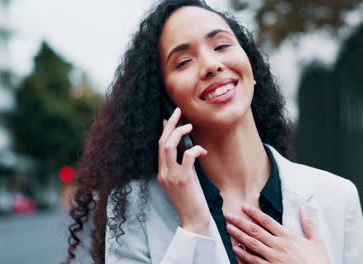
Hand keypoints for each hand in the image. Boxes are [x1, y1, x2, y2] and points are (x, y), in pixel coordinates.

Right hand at [158, 107, 210, 234]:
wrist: (193, 220)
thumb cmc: (191, 201)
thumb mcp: (183, 182)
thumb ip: (181, 167)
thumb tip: (186, 150)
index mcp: (161, 173)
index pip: (159, 147)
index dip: (164, 130)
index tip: (169, 118)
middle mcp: (163, 173)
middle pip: (161, 142)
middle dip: (169, 125)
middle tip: (178, 111)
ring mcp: (171, 176)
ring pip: (168, 147)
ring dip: (178, 133)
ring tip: (189, 126)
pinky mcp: (183, 179)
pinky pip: (186, 156)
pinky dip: (194, 149)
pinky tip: (202, 150)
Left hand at [224, 205, 329, 263]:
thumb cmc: (318, 262)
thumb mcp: (317, 241)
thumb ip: (308, 224)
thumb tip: (303, 209)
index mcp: (288, 236)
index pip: (267, 221)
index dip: (254, 213)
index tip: (244, 207)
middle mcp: (278, 245)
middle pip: (255, 230)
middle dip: (240, 222)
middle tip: (228, 215)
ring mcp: (273, 258)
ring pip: (252, 244)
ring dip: (238, 235)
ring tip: (228, 228)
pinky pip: (254, 261)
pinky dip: (243, 255)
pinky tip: (235, 249)